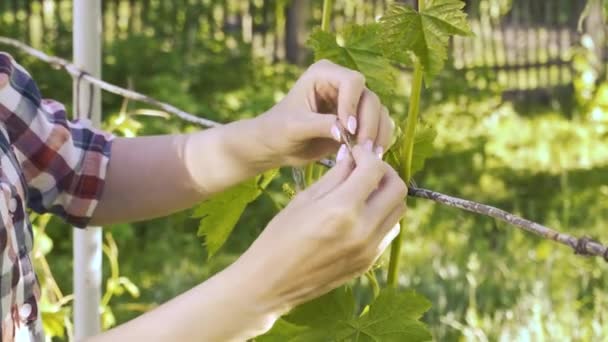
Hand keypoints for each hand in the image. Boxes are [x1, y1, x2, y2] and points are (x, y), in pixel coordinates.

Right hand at [234, 144, 406, 314]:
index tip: (357, 152)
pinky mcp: (369, 263)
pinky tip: (361, 214)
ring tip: (364, 191)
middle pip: (398, 189)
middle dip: (384, 172)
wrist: (270, 282)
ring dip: (386, 195)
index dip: (367, 154)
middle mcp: (362, 230)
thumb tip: (353, 156)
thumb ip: (335, 176)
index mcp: (342, 209)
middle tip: (366, 169)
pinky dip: (382, 216)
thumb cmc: (279, 236)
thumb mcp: (305, 199)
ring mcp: (369, 249)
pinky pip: (389, 231)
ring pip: (399, 210)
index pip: (374, 169)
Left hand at [253, 59, 394, 166]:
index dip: (353, 105)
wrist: (276, 147)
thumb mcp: (295, 127)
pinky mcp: (358, 120)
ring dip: (378, 134)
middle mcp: (341, 83)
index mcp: (323, 74)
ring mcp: (352, 102)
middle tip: (363, 149)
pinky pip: (379, 126)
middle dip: (369, 124)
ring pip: (379, 113)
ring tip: (369, 156)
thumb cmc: (278, 131)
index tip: (347, 130)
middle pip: (370, 98)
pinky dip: (379, 141)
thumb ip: (320, 125)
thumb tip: (345, 131)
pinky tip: (370, 156)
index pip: (352, 81)